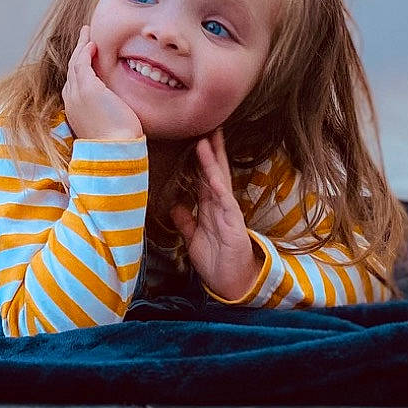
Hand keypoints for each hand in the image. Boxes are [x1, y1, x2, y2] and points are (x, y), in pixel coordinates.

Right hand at [62, 26, 143, 143]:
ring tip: (87, 33)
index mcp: (75, 110)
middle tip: (84, 37)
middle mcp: (72, 100)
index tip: (86, 57)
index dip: (79, 67)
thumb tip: (118, 106)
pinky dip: (85, 51)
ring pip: (75, 63)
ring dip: (80, 46)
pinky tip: (92, 44)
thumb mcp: (108, 124)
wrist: (115, 150)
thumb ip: (108, 111)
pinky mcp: (88, 88)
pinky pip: (81, 63)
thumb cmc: (117, 142)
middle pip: (72, 70)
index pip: (74, 82)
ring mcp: (77, 94)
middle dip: (77, 52)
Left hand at [171, 128, 257, 299]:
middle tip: (209, 125)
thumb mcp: (193, 238)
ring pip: (219, 180)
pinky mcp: (233, 222)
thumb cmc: (215, 261)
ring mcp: (228, 211)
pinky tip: (212, 173)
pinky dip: (218, 185)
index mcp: (210, 207)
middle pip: (215, 171)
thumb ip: (186, 221)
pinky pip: (225, 200)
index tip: (196, 137)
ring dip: (213, 161)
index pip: (204, 176)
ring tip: (206, 140)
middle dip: (212, 149)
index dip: (200, 158)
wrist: (231, 283)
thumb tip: (174, 205)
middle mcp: (220, 205)